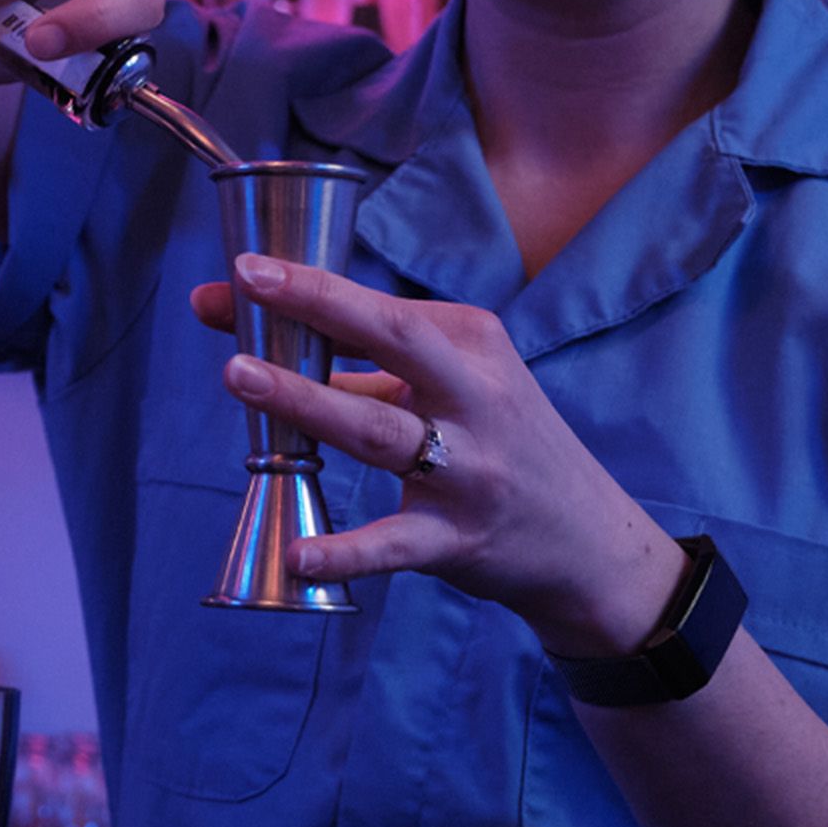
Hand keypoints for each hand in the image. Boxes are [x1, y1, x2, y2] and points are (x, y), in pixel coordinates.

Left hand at [192, 257, 686, 655]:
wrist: (589, 542)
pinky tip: (300, 554)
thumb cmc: (500, 444)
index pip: (382, 310)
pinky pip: (395, 543)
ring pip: (381, 430)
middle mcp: (477, 398)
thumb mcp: (455, 386)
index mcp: (474, 345)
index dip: (305, 290)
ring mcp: (470, 470)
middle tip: (245, 284)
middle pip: (395, 343)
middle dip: (321, 306)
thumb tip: (253, 329)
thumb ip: (359, 363)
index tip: (238, 272)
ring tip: (239, 376)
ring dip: (307, 401)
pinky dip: (346, 553)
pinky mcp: (458, 538)